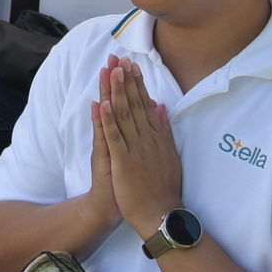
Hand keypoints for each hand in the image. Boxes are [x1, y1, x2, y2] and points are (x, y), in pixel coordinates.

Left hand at [95, 57, 182, 240]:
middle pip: (134, 104)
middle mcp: (147, 139)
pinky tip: (102, 104)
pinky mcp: (124, 162)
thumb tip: (161, 105)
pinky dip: (108, 121)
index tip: (131, 64)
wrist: (159, 214)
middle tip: (119, 57)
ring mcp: (136, 149)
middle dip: (125, 80)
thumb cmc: (163, 186)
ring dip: (117, 92)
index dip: (137, 83)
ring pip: (124, 115)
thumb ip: (164, 129)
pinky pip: (114, 138)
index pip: (145, 104)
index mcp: (156, 136)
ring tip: (111, 71)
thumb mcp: (169, 154)